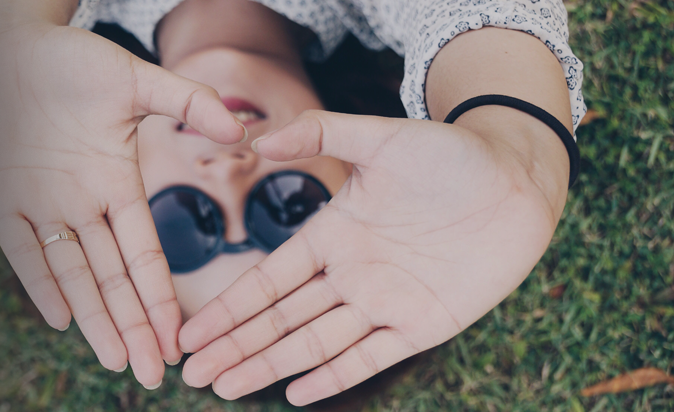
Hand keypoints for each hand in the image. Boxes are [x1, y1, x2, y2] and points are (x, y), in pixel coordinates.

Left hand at [0, 21, 245, 386]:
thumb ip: (186, 102)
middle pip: (113, 279)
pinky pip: (22, 250)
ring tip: (116, 360)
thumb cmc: (72, 59)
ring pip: (73, 275)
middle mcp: (82, 204)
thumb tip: (237, 129)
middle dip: (134, 327)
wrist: (9, 44)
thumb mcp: (135, 80)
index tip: (180, 338)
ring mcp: (41, 205)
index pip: (144, 256)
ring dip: (94, 318)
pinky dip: (40, 283)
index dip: (161, 298)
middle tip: (154, 375)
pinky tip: (61, 318)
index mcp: (117, 184)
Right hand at [176, 110, 568, 403]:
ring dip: (269, 366)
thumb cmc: (450, 153)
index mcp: (331, 235)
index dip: (227, 309)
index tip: (190, 332)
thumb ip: (319, 132)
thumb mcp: (380, 136)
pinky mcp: (424, 325)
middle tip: (192, 375)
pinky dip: (336, 375)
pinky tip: (297, 392)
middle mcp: (350, 275)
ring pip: (314, 343)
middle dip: (235, 348)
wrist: (518, 179)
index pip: (267, 280)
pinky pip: (372, 356)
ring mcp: (384, 303)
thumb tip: (257, 138)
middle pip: (279, 321)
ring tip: (225, 387)